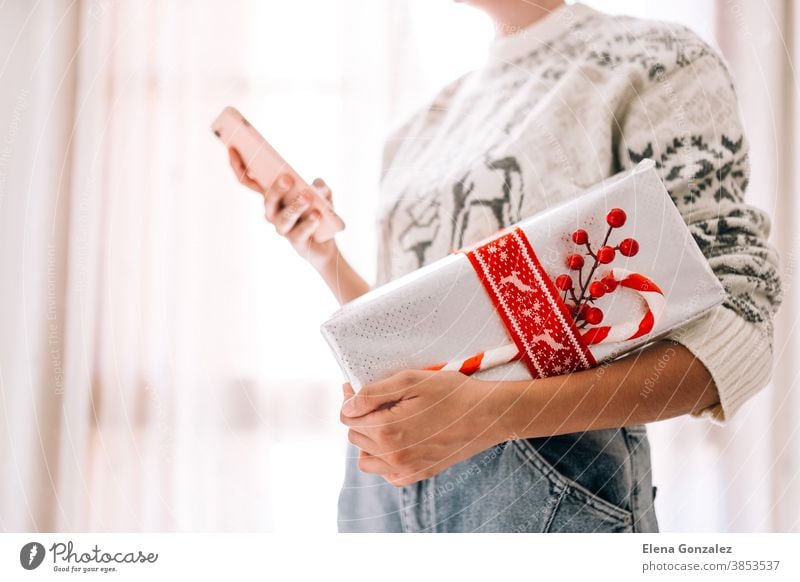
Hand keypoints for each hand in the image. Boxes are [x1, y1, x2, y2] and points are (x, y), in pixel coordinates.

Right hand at [228, 146, 337, 269]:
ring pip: (283, 218)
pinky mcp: (296, 241)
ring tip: (308, 197)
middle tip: (287, 178)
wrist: (326, 243)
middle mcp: (272, 212)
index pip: (248, 181)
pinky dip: (309, 223)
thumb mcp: (322, 194)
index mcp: (272, 196)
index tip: (232, 148)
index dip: (238, 166)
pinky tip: (317, 215)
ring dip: (295, 206)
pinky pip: (299, 232)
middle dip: (276, 189)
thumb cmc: (318, 212)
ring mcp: (282, 228)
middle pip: (267, 200)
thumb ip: (321, 187)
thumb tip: (317, 184)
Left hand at [340, 370, 507, 486]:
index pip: (348, 418)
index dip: (350, 400)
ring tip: (385, 422)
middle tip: (377, 399)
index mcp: (387, 429)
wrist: (489, 415)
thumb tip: (347, 406)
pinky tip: (398, 442)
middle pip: (355, 437)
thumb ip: (373, 394)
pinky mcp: (420, 473)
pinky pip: (388, 474)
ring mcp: (407, 468)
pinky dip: (386, 460)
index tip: (357, 388)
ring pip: (367, 459)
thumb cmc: (452, 393)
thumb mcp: (411, 381)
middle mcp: (393, 455)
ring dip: (369, 441)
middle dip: (360, 417)